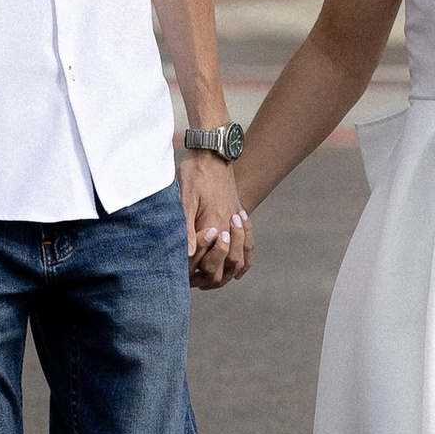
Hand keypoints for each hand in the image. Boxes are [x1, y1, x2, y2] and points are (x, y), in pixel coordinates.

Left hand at [180, 149, 252, 290]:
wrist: (213, 151)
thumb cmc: (194, 172)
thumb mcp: (185, 197)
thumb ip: (186, 227)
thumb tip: (186, 254)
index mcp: (214, 225)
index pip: (211, 263)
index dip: (198, 274)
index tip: (185, 277)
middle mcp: (229, 226)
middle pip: (228, 264)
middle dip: (214, 277)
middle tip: (196, 282)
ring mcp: (236, 221)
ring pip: (241, 256)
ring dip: (230, 270)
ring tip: (215, 279)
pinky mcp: (238, 213)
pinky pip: (249, 241)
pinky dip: (246, 256)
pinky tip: (239, 267)